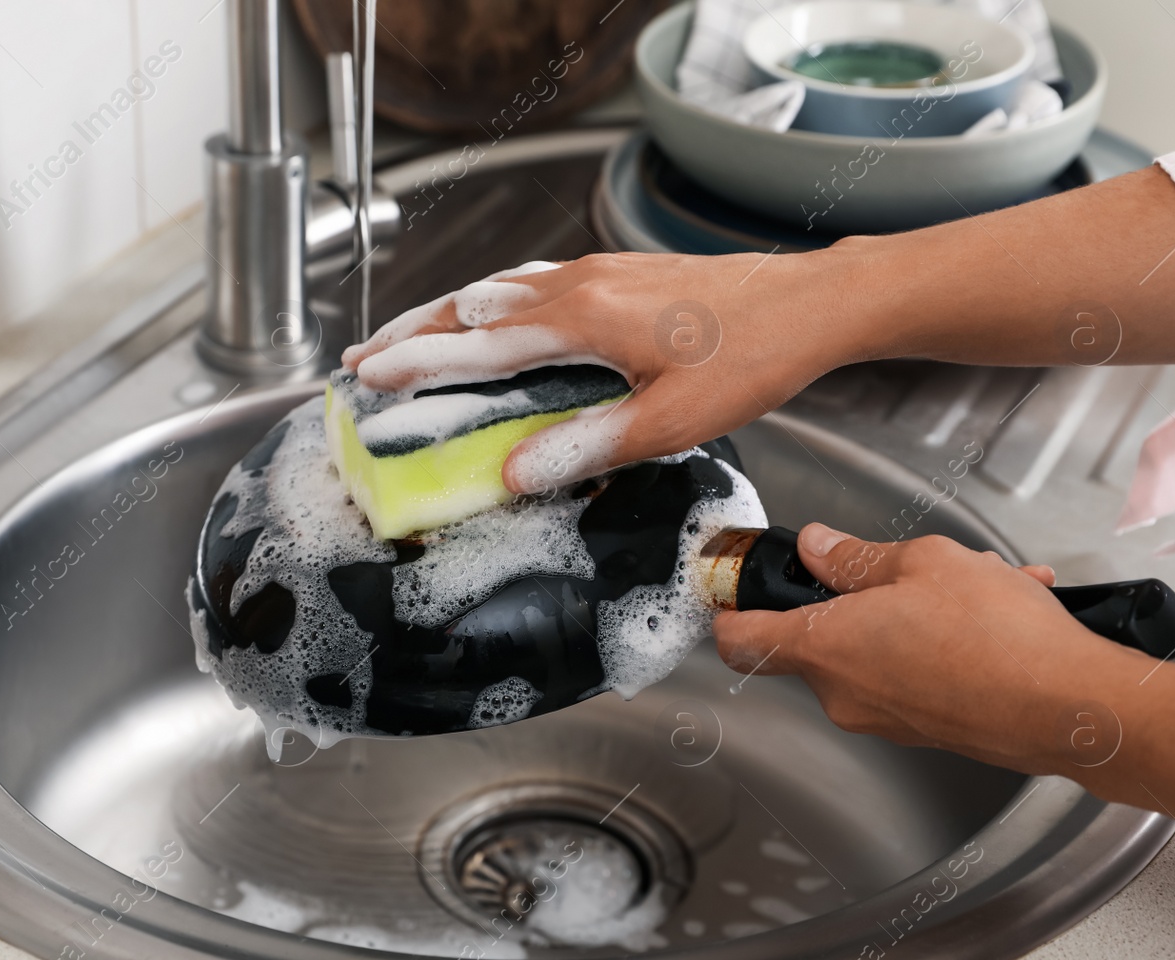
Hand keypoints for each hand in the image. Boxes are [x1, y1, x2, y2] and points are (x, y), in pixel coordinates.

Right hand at [340, 251, 866, 493]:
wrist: (810, 303)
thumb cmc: (752, 358)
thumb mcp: (669, 421)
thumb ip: (586, 446)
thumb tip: (514, 473)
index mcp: (585, 318)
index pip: (481, 346)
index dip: (420, 363)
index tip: (369, 376)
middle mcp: (582, 284)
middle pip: (474, 306)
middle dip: (413, 330)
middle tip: (364, 356)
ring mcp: (600, 271)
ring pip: (500, 288)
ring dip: (447, 312)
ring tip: (408, 333)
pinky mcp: (619, 272)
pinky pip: (532, 281)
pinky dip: (492, 300)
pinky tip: (492, 312)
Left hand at [712, 524, 1154, 776]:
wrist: (1070, 708)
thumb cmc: (997, 636)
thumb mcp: (923, 563)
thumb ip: (858, 557)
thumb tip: (818, 548)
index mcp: (824, 647)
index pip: (739, 642)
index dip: (727, 612)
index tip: (731, 592)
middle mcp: (845, 693)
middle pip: (817, 638)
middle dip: (854, 597)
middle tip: (898, 567)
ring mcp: (886, 718)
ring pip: (877, 650)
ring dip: (912, 613)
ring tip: (975, 584)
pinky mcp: (927, 730)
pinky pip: (919, 673)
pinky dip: (946, 641)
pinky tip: (999, 611)